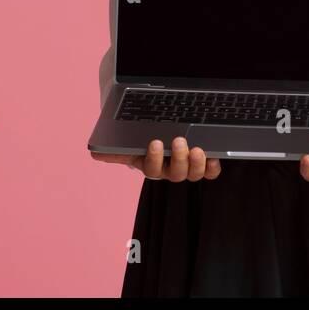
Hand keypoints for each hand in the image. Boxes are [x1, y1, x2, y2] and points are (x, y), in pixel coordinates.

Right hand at [90, 137, 221, 181]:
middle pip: (175, 174)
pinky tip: (214, 156)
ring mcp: (188, 169)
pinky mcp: (204, 165)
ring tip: (197, 148)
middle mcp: (170, 171)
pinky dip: (213, 166)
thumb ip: (115, 149)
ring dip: (196, 163)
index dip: (155, 158)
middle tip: (180, 140)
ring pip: (193, 174)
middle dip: (178, 158)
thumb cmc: (145, 141)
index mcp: (152, 166)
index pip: (152, 169)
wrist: (162, 135)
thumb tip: (94, 154)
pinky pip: (210, 172)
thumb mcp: (130, 143)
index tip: (156, 142)